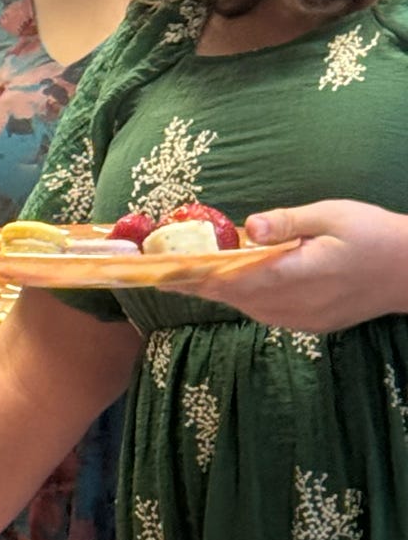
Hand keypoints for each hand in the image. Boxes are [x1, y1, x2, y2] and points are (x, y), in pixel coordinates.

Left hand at [170, 201, 407, 331]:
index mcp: (296, 274)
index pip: (234, 279)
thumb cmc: (374, 235)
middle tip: (164, 272)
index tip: (165, 271)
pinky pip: (266, 313)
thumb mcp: (333, 215)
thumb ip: (287, 222)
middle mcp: (294, 304)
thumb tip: (248, 226)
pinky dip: (245, 299)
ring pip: (247, 307)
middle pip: (233, 296)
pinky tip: (234, 285)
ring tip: (189, 277)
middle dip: (199, 284)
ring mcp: (301, 319)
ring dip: (220, 292)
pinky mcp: (309, 324)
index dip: (196, 276)